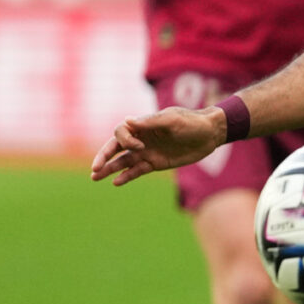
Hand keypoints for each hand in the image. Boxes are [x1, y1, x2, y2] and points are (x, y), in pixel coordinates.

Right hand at [90, 106, 228, 184]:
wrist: (210, 134)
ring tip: (95, 178)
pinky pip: (137, 171)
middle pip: (115, 148)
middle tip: (94, 169)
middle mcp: (141, 139)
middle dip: (104, 157)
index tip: (138, 146)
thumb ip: (150, 123)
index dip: (124, 140)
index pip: (121, 132)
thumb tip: (127, 122)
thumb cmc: (191, 123)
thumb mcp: (172, 120)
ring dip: (110, 169)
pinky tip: (116, 182)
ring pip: (123, 161)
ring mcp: (147, 152)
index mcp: (143, 125)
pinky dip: (126, 176)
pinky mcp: (155, 163)